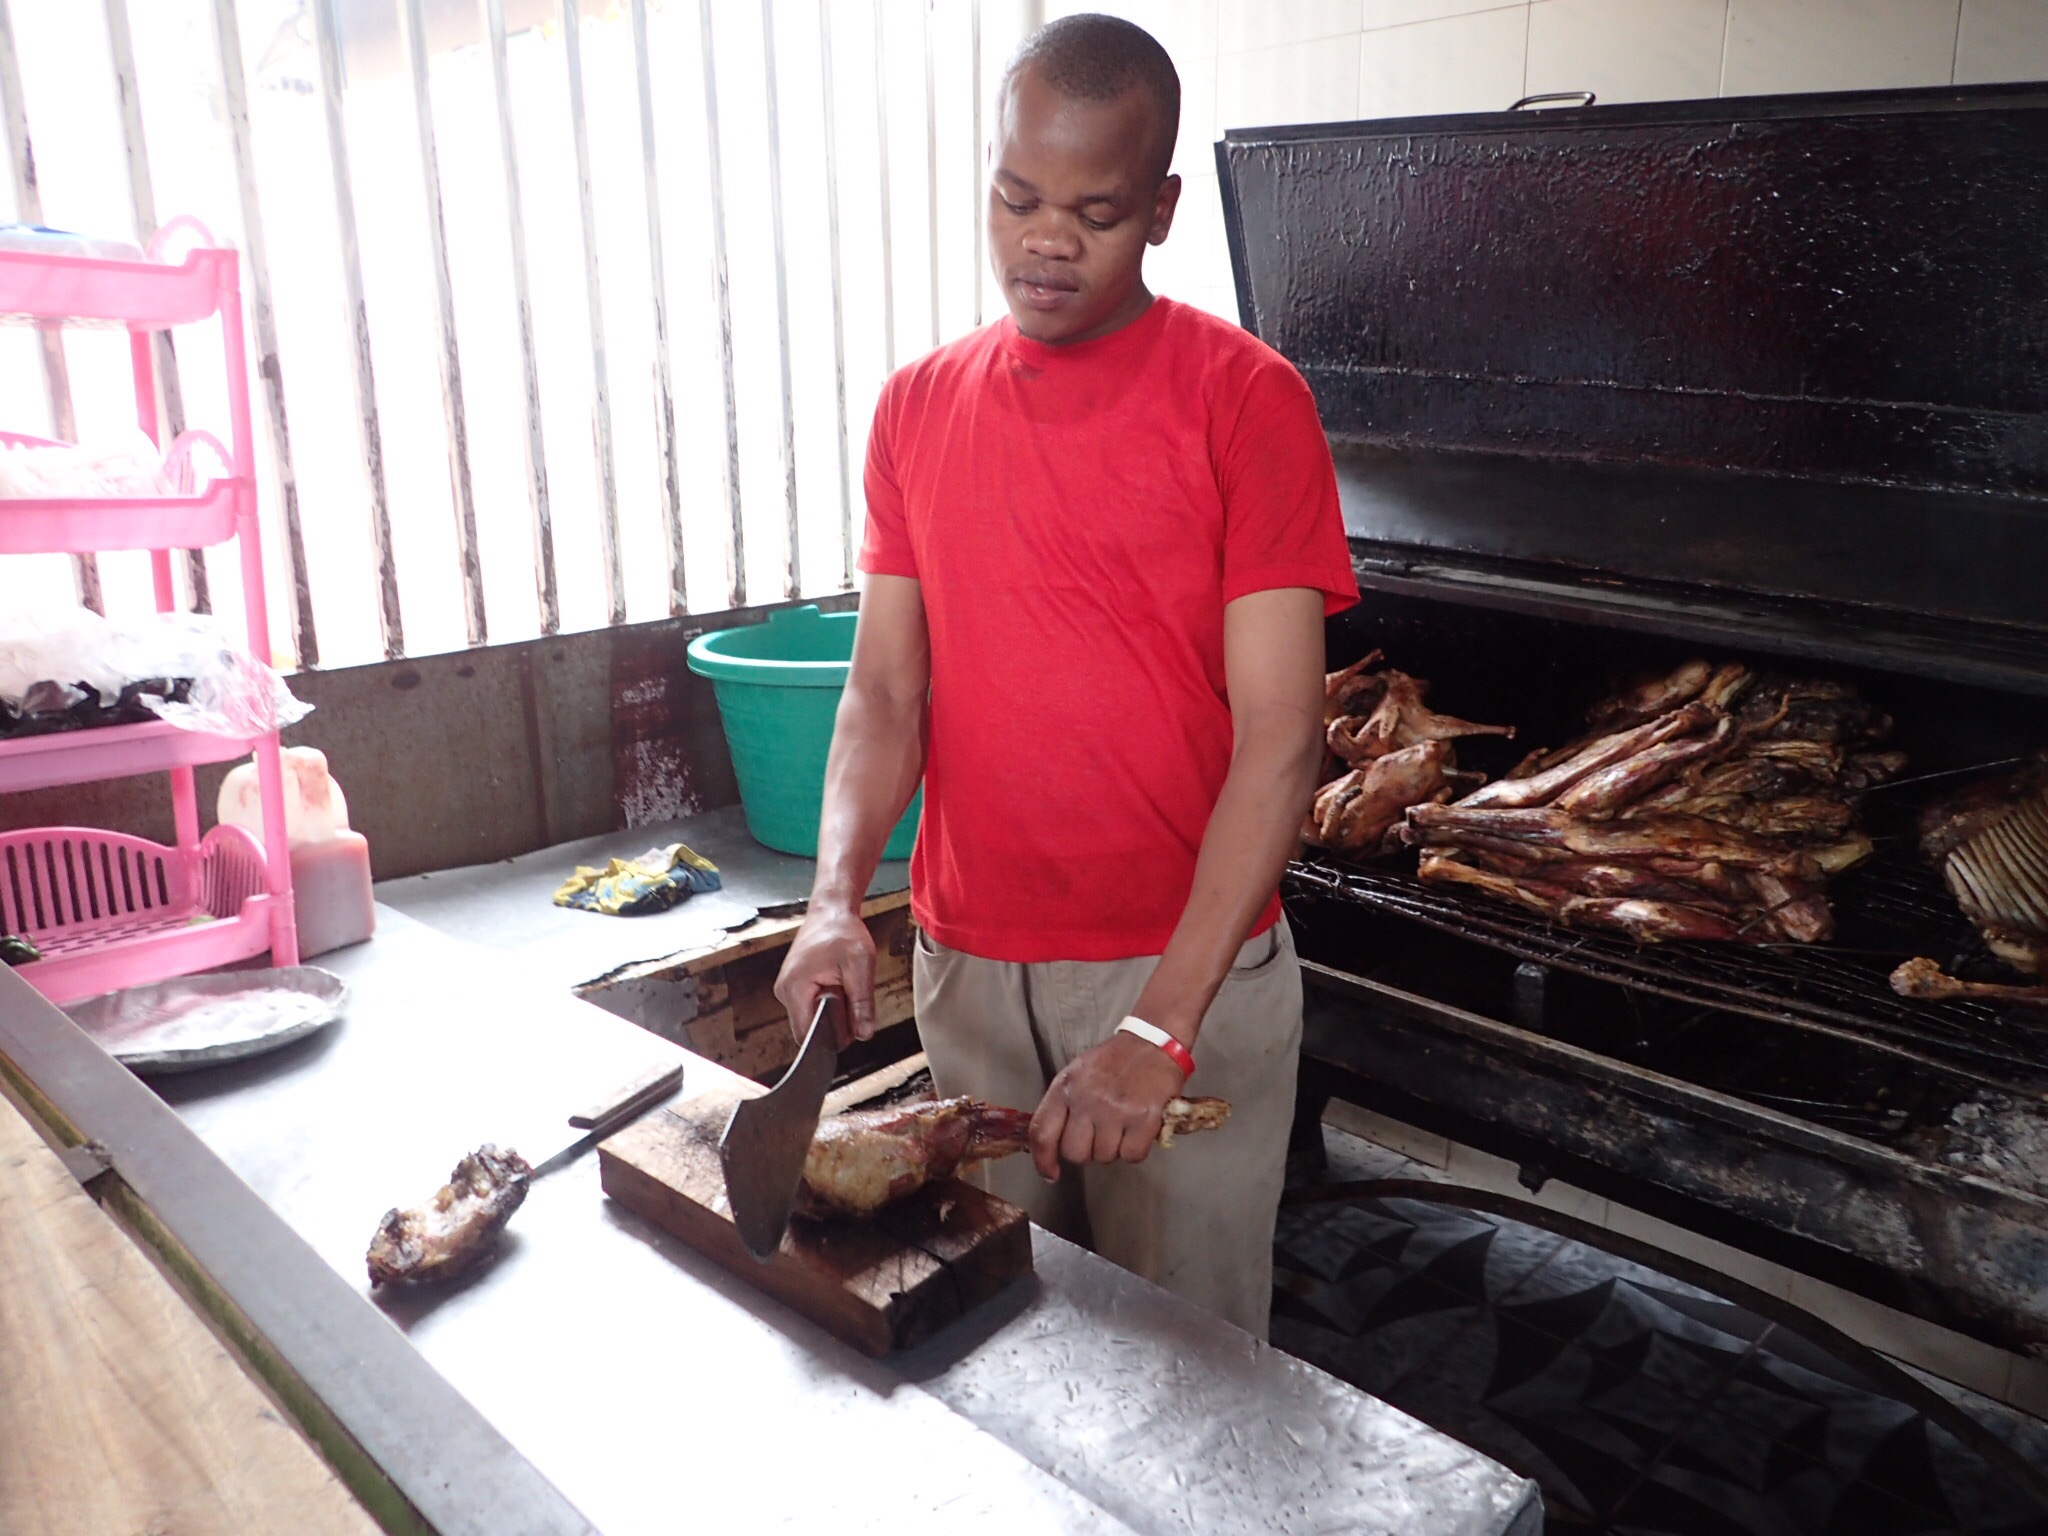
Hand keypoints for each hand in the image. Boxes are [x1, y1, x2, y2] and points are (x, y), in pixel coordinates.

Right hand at [774, 904, 876, 1045]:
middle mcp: (784, 991)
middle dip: (833, 1023)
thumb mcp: (860, 967)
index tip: (851, 1026)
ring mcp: (786, 988)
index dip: (831, 1038)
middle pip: (808, 1028)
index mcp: (795, 989)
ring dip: (830, 1011)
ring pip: (809, 1017)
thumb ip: (862, 1003)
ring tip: (842, 985)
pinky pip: (809, 1005)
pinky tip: (836, 983)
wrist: (831, 910)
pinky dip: (825, 1002)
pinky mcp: (792, 985)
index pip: (807, 1035)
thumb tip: (864, 1034)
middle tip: (850, 997)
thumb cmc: (843, 932)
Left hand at [1029, 1034, 1185, 1181]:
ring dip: (1114, 1148)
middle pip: (1075, 1153)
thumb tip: (1052, 1144)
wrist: (1153, 1042)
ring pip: (1104, 1157)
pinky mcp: (1143, 1119)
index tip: (1050, 1174)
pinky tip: (1138, 1130)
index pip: (1042, 1132)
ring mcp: (1115, 1110)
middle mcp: (1087, 1100)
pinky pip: (1132, 1155)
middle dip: (1087, 1152)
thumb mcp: (1077, 1074)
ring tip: (1122, 1125)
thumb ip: (1062, 1106)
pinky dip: (1135, 1149)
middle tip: (1099, 1135)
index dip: (1043, 1160)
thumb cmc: (1113, 1061)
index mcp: (1065, 1087)